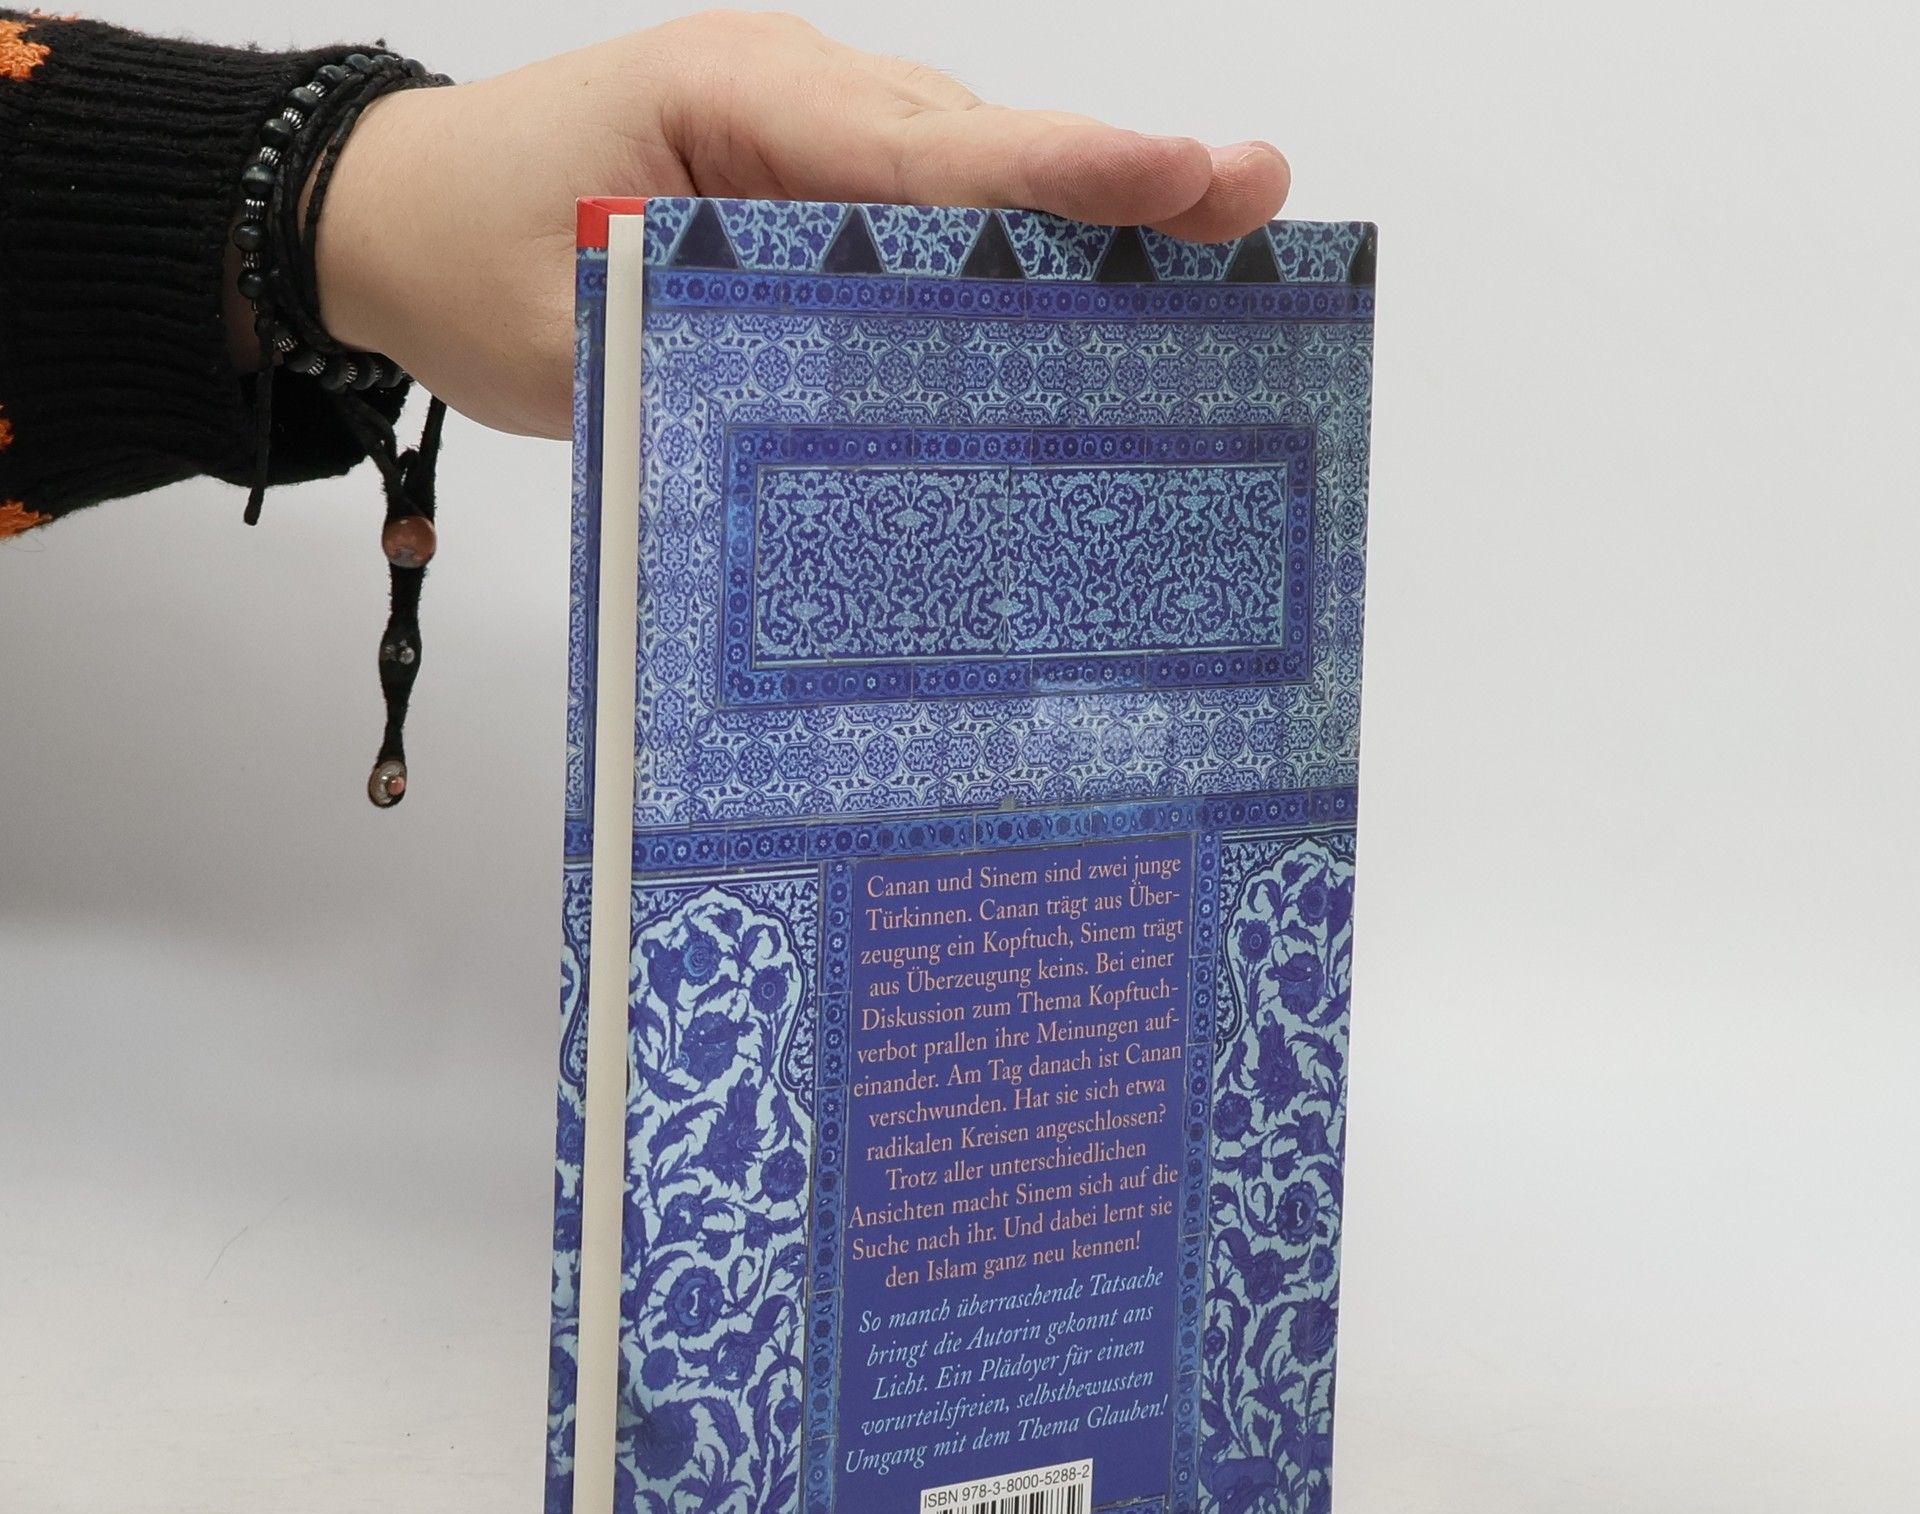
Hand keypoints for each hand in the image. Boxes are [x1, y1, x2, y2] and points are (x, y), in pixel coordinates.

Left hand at [310, 10, 1290, 437]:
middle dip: (1117, 173)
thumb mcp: (569, 327)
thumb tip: (846, 416)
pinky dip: (1010, 254)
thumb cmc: (464, 252)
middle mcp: (791, 102)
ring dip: (1083, 212)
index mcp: (732, 104)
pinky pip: (928, 218)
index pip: (919, 147)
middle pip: (977, 143)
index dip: (1056, 170)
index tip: (1179, 173)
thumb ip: (705, 352)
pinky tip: (1091, 297)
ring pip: (968, 174)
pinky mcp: (807, 196)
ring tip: (1219, 241)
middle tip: (1254, 194)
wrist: (389, 217)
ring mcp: (806, 143)